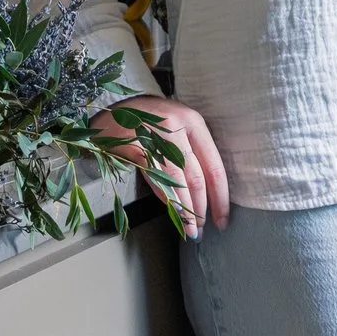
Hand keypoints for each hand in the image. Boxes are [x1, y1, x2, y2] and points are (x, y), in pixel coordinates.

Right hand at [97, 95, 230, 234]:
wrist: (114, 107)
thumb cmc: (150, 120)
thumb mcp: (179, 126)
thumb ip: (194, 152)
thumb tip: (209, 192)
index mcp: (194, 123)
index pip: (215, 166)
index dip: (220, 196)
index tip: (223, 217)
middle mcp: (177, 128)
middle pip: (197, 177)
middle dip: (202, 208)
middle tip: (202, 227)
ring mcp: (155, 137)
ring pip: (177, 182)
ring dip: (185, 210)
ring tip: (189, 228)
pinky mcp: (135, 147)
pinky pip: (155, 179)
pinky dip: (165, 198)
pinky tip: (172, 211)